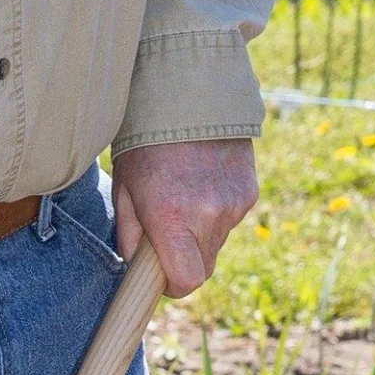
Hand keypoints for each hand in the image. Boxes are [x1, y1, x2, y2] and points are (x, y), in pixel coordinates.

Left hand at [111, 138, 258, 295]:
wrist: (188, 90)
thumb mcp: (124, 189)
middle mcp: (209, 215)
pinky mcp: (250, 189)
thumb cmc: (146, 142)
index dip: (174, 285)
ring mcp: (234, 202)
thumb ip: (129, 235)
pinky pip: (232, 217)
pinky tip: (204, 182)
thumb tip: (136, 264)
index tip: (163, 275)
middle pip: (204, 267)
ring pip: (218, 242)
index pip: (188, 281)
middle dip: (186, 259)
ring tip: (186, 196)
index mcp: (173, 220)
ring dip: (202, 233)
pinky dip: (218, 211)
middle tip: (170, 233)